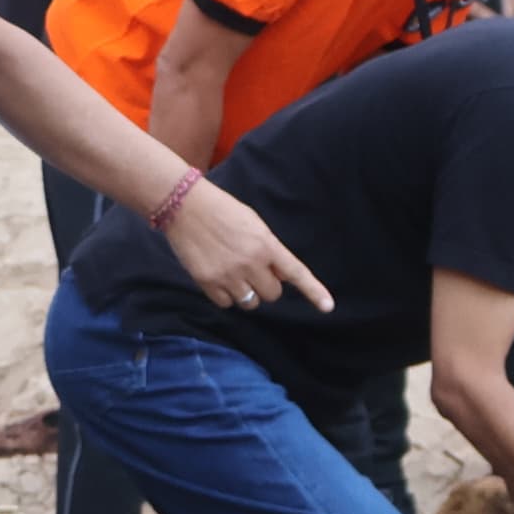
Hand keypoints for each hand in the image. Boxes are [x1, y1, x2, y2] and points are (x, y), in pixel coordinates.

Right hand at [164, 177, 335, 314]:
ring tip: (233, 272)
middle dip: (266, 286)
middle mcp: (250, 262)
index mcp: (266, 244)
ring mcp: (228, 274)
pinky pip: (226, 304)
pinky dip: (225, 296)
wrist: (184, 205)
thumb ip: (270, 251)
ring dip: (246, 293)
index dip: (314, 291)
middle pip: (272, 294)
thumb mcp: (254, 224)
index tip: (328, 307)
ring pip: (250, 303)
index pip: (296, 272)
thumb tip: (282, 277)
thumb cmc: (223, 211)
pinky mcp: (207, 282)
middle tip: (252, 270)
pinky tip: (218, 276)